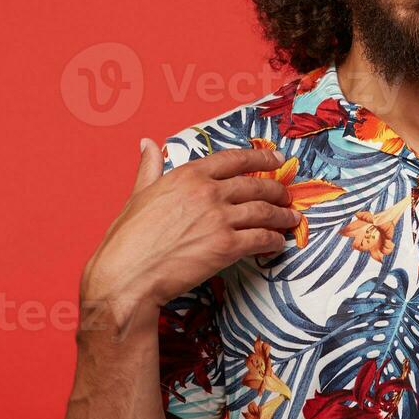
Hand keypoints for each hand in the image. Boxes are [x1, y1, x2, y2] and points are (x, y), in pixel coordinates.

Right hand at [81, 139, 298, 331]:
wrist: (127, 274)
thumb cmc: (128, 239)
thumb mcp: (138, 194)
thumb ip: (150, 168)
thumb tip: (146, 143)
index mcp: (188, 174)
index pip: (234, 159)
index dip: (261, 157)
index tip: (276, 158)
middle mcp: (208, 191)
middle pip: (256, 184)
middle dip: (277, 189)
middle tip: (287, 194)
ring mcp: (220, 218)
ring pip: (264, 211)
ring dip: (282, 215)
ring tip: (292, 218)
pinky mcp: (227, 245)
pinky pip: (262, 238)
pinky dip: (274, 240)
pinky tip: (278, 243)